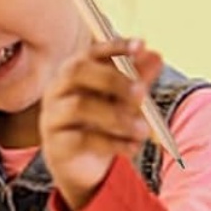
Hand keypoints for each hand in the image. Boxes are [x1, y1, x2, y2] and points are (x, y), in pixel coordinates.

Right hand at [41, 38, 162, 210]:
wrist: (80, 166)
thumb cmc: (100, 124)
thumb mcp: (121, 102)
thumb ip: (137, 80)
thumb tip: (156, 56)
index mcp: (73, 73)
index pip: (89, 52)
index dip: (113, 47)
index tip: (140, 45)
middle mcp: (57, 89)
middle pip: (76, 71)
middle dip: (112, 79)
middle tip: (142, 91)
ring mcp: (53, 116)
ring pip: (80, 107)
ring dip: (118, 117)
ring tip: (144, 130)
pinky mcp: (57, 144)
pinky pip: (83, 139)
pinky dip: (113, 143)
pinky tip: (132, 147)